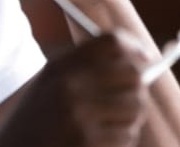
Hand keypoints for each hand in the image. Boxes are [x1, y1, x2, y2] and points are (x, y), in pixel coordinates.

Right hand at [0, 31, 147, 146]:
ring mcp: (79, 117)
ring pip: (135, 108)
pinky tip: (99, 142)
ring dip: (130, 117)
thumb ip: (85, 67)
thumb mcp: (49, 83)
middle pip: (132, 74)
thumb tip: (142, 62)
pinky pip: (127, 136)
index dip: (134, 47)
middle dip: (138, 86)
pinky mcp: (88, 144)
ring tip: (108, 123)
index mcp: (60, 67)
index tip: (145, 57)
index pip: (111, 43)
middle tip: (130, 95)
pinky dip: (120, 140)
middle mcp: (69, 87)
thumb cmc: (35, 122)